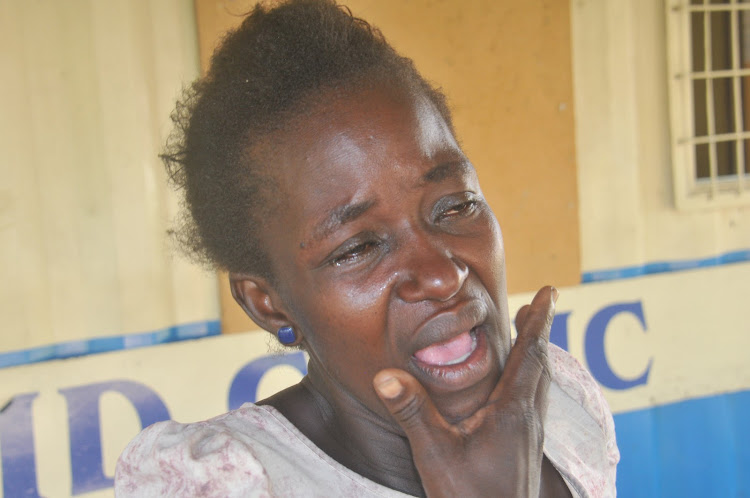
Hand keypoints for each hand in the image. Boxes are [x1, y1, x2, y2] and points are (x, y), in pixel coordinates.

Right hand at [373, 286, 557, 497]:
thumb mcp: (435, 454)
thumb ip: (413, 413)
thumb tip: (386, 376)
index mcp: (512, 411)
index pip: (531, 354)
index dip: (540, 321)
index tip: (551, 292)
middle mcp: (528, 419)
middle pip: (542, 364)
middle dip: (540, 331)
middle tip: (540, 305)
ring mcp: (530, 436)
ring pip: (541, 384)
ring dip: (537, 355)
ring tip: (530, 338)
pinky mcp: (525, 450)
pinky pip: (535, 402)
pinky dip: (532, 379)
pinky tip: (517, 390)